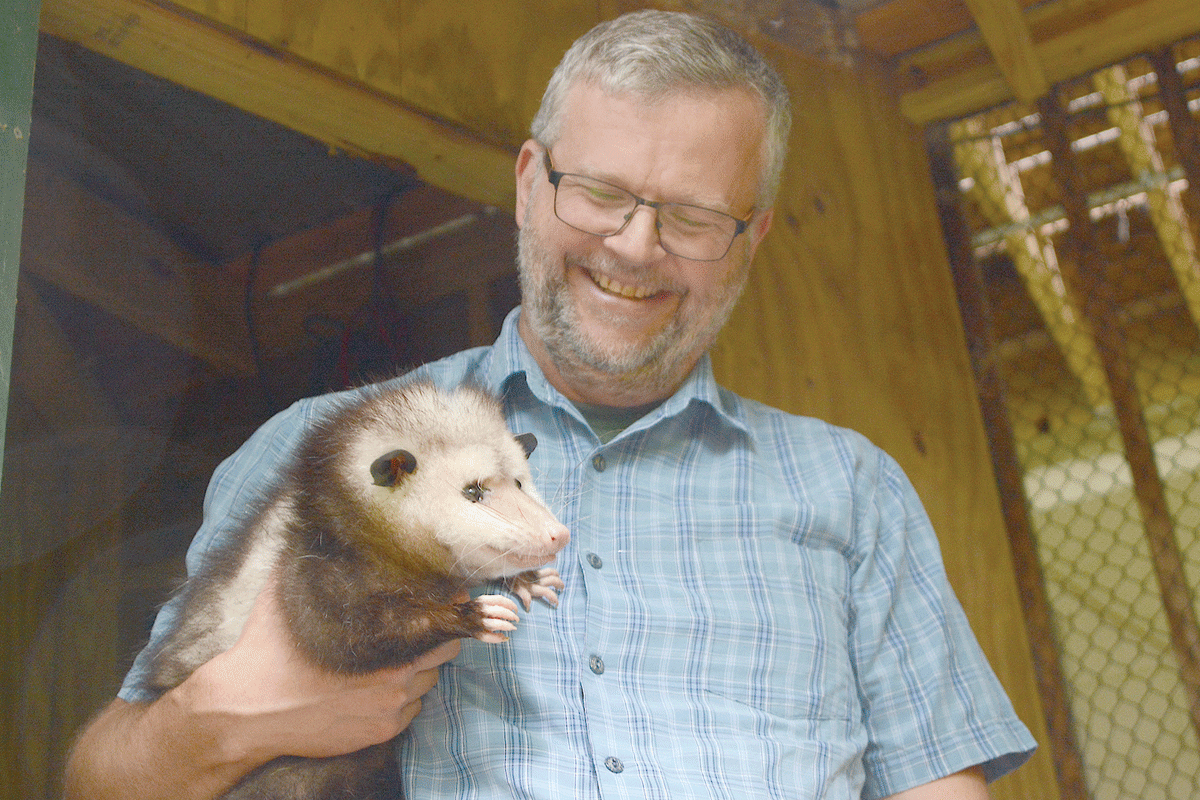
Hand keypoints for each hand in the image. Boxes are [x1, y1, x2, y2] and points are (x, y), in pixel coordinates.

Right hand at [182, 577, 460, 764]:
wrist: (245, 711)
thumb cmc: (268, 651)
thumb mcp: (288, 594)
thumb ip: (314, 562)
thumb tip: (321, 529)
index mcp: (385, 642)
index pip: (442, 622)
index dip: (447, 608)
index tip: (447, 598)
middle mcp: (396, 678)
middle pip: (443, 652)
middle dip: (434, 638)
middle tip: (415, 630)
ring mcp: (390, 709)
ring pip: (429, 683)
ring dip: (419, 669)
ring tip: (392, 657)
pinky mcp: (380, 734)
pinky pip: (411, 711)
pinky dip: (402, 699)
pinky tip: (378, 686)